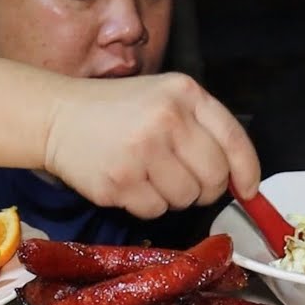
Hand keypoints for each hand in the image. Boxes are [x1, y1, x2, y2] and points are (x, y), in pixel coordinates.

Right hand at [42, 72, 260, 217]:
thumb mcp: (163, 99)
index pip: (234, 139)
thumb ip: (202, 128)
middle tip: (182, 179)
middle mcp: (166, 118)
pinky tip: (129, 182)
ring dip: (172, 196)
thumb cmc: (116, 111)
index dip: (246, 171)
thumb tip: (239, 179)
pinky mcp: (120, 181)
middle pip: (214, 177)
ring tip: (148, 174)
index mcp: (184, 93)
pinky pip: (155, 211)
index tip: (247, 189)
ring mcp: (142, 151)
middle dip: (204, 188)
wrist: (57, 117)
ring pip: (186, 198)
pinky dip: (146, 205)